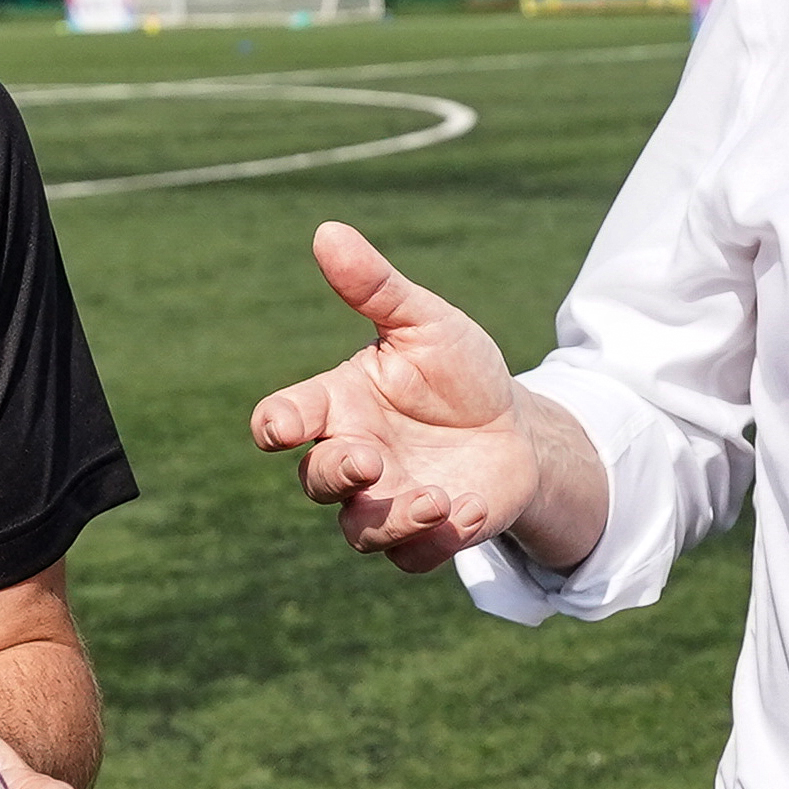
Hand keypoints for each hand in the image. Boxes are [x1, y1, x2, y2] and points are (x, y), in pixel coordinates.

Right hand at [248, 221, 541, 574]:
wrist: (514, 425)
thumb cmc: (456, 371)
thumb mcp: (425, 322)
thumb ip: (375, 286)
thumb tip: (327, 230)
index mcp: (338, 404)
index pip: (285, 418)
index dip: (275, 424)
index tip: (279, 427)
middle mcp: (353, 457)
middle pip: (316, 481)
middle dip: (336, 474)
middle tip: (369, 460)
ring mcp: (386, 502)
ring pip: (359, 532)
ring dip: (390, 520)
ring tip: (435, 499)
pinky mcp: (426, 536)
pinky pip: (414, 557)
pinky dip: (436, 544)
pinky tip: (470, 512)